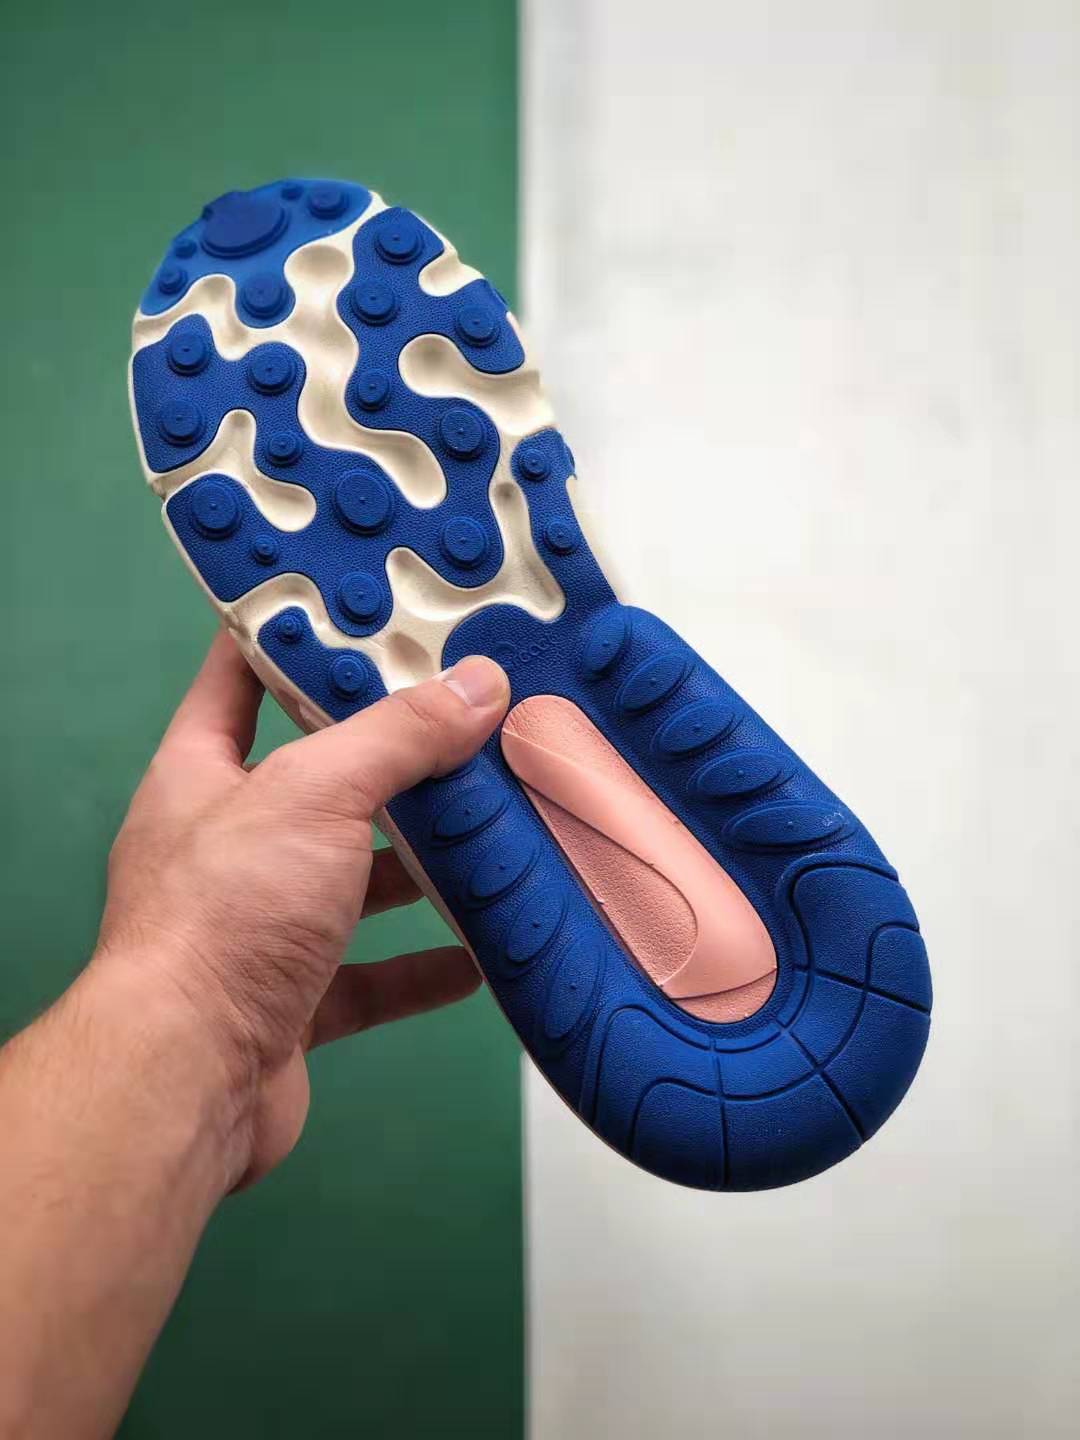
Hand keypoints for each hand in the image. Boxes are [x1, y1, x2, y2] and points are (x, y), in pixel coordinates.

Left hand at [93, 629, 509, 1188]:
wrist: (188, 1076)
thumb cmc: (227, 912)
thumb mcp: (315, 793)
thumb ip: (398, 738)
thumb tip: (480, 684)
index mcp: (202, 774)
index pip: (239, 676)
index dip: (293, 638)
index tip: (368, 611)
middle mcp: (226, 845)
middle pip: (318, 782)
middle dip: (393, 759)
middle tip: (471, 720)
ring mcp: (258, 927)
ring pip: (351, 881)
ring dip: (419, 866)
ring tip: (496, 828)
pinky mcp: (292, 1001)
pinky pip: (372, 975)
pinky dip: (426, 965)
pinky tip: (483, 951)